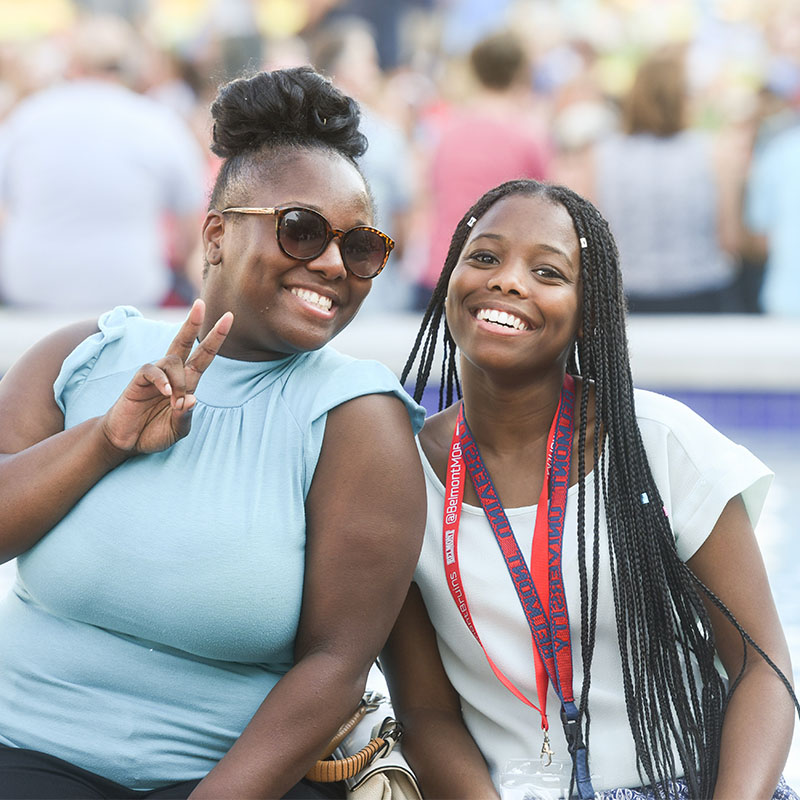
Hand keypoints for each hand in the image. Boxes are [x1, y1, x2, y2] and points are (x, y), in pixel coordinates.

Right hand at [101, 300, 232, 454]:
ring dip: (179, 381)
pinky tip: (166, 393)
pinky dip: (162, 380)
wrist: (126, 440)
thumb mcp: (177, 430)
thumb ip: (185, 417)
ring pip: (173, 361)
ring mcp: (155, 375)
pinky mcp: (139, 379)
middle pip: (184, 342)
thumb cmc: (154, 432)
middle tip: (202, 303)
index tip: (229, 318)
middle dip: (194, 323)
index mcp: (188, 382)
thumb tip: (192, 399)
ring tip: (175, 402)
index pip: (204, 355)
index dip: (216, 337)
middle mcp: (173, 373)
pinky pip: (152, 370)